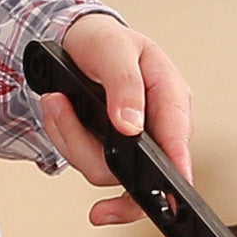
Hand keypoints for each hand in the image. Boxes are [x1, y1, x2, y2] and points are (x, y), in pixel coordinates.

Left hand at [40, 12, 193, 225]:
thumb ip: (125, 84)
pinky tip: (61, 113)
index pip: (178, 142)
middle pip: (140, 172)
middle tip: (81, 167)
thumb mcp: (114, 48)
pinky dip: (64, 138)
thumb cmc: (104, 40)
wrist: (77, 41)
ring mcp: (131, 143)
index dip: (175, 171)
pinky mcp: (107, 151)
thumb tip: (131, 125)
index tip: (168, 196)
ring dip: (71, 139)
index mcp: (170, 99)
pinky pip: (83, 162)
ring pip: (103, 171)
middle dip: (96, 158)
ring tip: (58, 103)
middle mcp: (155, 127)